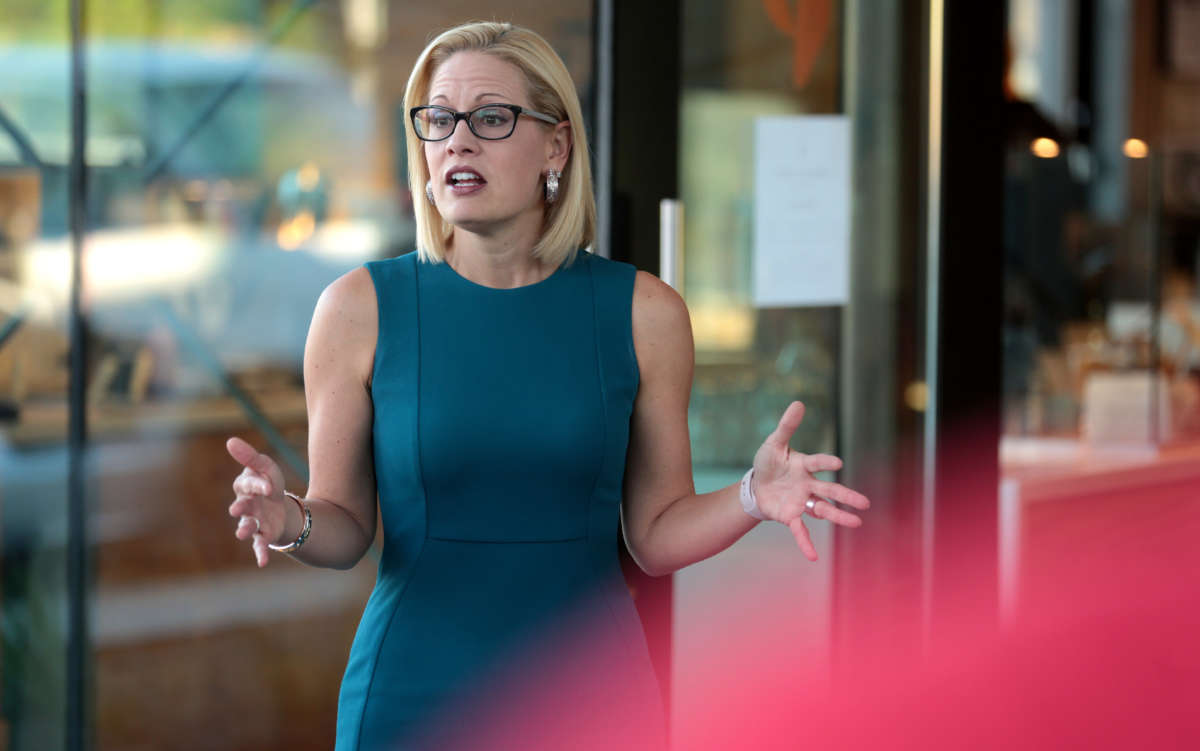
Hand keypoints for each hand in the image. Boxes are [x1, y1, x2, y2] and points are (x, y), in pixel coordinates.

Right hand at [226, 436, 289, 567]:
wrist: (281, 507)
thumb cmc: (269, 485)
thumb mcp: (265, 468)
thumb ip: (249, 457)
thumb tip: (230, 440)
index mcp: (246, 488)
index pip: (249, 485)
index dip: (258, 485)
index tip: (269, 486)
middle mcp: (246, 506)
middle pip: (243, 507)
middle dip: (241, 508)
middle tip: (236, 510)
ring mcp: (254, 521)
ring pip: (246, 526)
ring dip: (244, 530)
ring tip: (242, 533)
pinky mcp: (263, 535)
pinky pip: (259, 545)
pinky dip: (260, 554)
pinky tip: (262, 563)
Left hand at [751, 401, 870, 560]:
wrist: (756, 486)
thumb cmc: (769, 463)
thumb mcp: (773, 443)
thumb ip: (786, 426)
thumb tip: (799, 403)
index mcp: (804, 465)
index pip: (816, 462)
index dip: (825, 462)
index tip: (836, 463)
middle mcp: (807, 485)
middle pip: (829, 490)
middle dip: (846, 496)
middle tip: (865, 503)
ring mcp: (801, 502)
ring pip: (822, 510)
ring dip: (838, 516)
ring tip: (856, 523)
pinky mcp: (790, 516)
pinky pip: (800, 530)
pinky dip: (806, 543)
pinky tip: (813, 557)